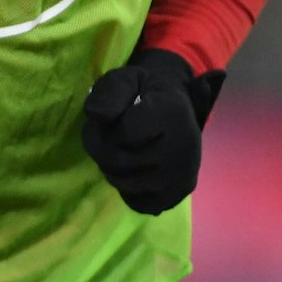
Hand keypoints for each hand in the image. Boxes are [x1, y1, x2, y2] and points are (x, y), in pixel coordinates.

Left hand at [81, 48, 224, 214]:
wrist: (177, 106)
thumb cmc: (144, 92)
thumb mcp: (124, 80)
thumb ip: (108, 93)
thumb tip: (96, 116)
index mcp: (171, 113)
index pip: (121, 134)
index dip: (101, 129)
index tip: (103, 120)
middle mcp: (183, 146)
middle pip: (120, 162)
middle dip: (100, 149)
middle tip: (102, 136)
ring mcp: (185, 172)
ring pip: (127, 184)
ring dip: (110, 170)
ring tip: (116, 150)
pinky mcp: (182, 190)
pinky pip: (141, 202)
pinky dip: (128, 190)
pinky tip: (130, 171)